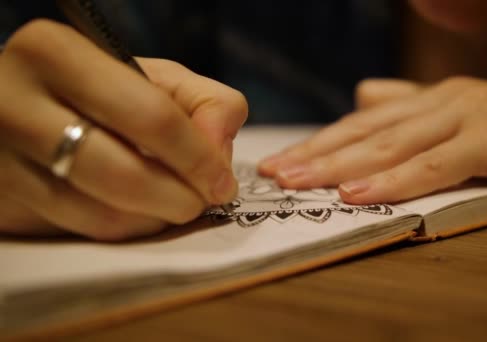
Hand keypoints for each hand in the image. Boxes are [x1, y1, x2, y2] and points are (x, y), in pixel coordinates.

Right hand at [0, 20, 247, 239]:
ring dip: (155, 220)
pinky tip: (139, 212)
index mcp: (58, 54)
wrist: (25, 104)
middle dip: (181, 198)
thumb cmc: (101, 89)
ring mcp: (1, 159)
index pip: (152, 117)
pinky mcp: (3, 202)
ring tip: (174, 204)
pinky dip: (125, 230)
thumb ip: (207, 103)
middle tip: (203, 200)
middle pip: (123, 175)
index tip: (223, 182)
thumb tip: (220, 154)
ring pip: (101, 214)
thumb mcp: (156, 77)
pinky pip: (80, 231)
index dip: (200, 158)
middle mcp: (15, 105)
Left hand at [258, 77, 486, 203]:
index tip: (282, 162)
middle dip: (316, 154)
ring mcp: (466, 117)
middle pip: (366, 132)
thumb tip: (365, 100)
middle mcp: (440, 102)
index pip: (363, 124)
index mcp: (431, 100)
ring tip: (299, 183)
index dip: (321, 143)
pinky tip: (360, 194)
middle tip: (274, 174)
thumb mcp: (467, 120)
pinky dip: (395, 181)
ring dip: (341, 166)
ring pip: (391, 145)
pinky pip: (436, 165)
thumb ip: (416, 113)